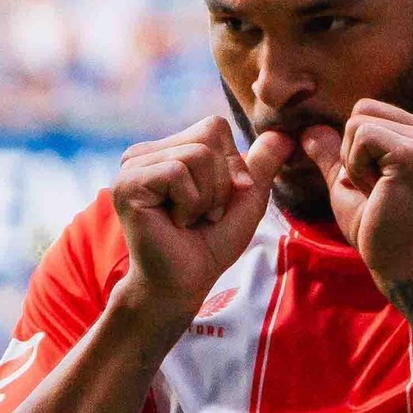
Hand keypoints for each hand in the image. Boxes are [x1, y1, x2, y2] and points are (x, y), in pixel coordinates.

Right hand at [111, 115, 290, 327]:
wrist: (182, 284)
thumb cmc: (209, 246)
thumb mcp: (245, 201)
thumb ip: (261, 166)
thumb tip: (284, 134)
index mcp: (167, 150)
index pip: (214, 128)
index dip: (231, 165)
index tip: (217, 203)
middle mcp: (144, 153)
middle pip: (207, 138)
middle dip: (219, 184)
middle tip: (201, 215)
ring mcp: (132, 166)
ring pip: (196, 155)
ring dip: (206, 197)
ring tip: (189, 220)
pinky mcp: (128, 183)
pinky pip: (178, 173)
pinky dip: (190, 204)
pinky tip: (175, 223)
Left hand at [300, 101, 412, 294]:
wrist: (401, 263)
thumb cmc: (379, 228)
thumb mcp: (350, 183)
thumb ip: (333, 154)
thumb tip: (307, 130)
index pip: (369, 111)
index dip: (357, 149)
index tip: (377, 185)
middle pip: (362, 111)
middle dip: (354, 153)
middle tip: (376, 189)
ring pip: (359, 122)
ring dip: (355, 163)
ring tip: (379, 191)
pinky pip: (362, 136)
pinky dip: (358, 168)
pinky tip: (379, 192)